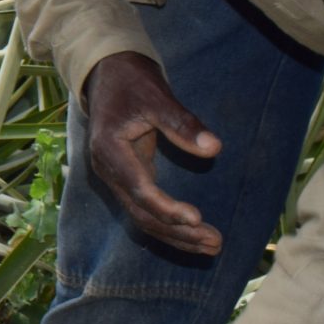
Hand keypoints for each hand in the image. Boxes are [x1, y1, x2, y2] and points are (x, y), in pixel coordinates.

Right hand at [84, 51, 223, 254]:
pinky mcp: (127, 180)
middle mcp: (108, 171)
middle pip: (141, 213)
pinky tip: (194, 235)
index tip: (197, 218)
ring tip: (212, 246)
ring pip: (143, 217)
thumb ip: (183, 124)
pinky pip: (146, 210)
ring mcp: (116, 178)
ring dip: (176, 235)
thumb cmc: (133, 84)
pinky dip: (169, 225)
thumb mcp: (158, 97)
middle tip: (215, 242)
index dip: (166, 207)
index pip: (139, 189)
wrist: (109, 77)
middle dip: (178, 232)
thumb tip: (214, 148)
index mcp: (109, 150)